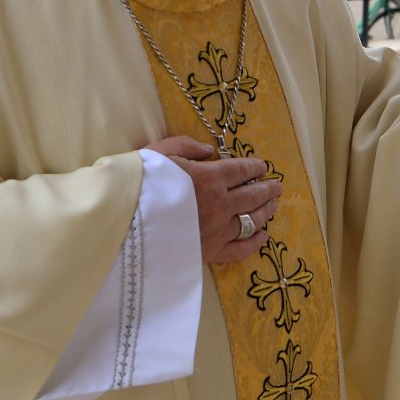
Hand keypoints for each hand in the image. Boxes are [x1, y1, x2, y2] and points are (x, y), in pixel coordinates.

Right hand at [149, 136, 280, 265]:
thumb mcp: (160, 153)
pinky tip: (264, 236)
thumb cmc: (138, 184)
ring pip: (252, 220)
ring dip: (266, 211)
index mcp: (210, 178)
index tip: (263, 167)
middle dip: (267, 189)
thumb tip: (209, 151)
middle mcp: (221, 204)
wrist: (123, 224)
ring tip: (274, 206)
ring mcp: (218, 231)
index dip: (254, 167)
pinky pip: (241, 249)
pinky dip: (255, 242)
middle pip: (252, 195)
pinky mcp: (210, 253)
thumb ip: (187, 147)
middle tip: (277, 186)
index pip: (240, 170)